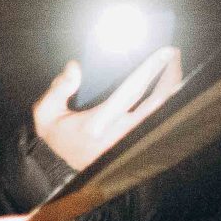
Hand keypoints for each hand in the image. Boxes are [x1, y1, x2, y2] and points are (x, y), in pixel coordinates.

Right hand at [32, 46, 183, 170]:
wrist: (57, 168)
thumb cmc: (54, 135)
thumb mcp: (45, 112)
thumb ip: (59, 89)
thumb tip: (75, 66)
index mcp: (97, 123)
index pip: (130, 92)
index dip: (149, 71)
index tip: (164, 53)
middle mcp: (119, 133)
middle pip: (155, 103)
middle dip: (169, 78)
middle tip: (175, 54)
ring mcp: (129, 140)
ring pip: (158, 112)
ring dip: (169, 89)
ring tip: (174, 66)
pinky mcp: (132, 143)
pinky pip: (153, 119)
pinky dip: (163, 102)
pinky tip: (167, 86)